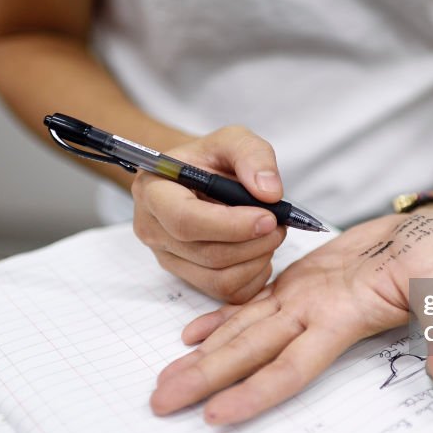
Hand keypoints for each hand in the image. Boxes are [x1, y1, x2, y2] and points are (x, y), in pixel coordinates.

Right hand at [132, 126, 286, 303]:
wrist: (200, 178)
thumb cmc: (212, 159)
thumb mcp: (233, 140)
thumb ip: (252, 155)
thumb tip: (270, 193)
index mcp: (153, 191)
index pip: (186, 220)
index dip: (232, 225)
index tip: (268, 217)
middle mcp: (153, 230)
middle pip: (207, 254)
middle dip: (253, 243)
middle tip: (279, 224)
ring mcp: (168, 258)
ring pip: (218, 278)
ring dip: (257, 259)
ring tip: (271, 234)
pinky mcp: (187, 278)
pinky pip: (226, 293)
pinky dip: (254, 276)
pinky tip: (259, 251)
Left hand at [150, 205, 432, 423]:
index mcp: (343, 320)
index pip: (292, 366)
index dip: (255, 390)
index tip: (215, 414)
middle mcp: (314, 316)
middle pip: (251, 352)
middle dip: (205, 378)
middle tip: (160, 403)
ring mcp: (305, 300)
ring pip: (245, 331)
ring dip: (205, 355)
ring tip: (166, 378)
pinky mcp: (302, 281)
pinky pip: (254, 302)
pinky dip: (222, 318)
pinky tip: (192, 334)